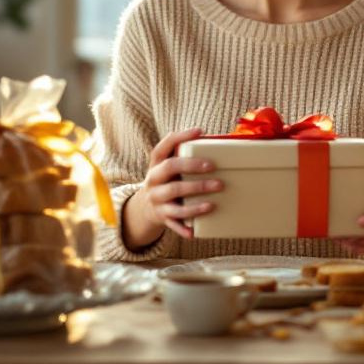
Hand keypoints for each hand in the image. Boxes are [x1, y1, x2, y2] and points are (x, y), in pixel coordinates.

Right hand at [123, 128, 221, 246]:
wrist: (145, 207)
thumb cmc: (167, 181)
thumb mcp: (168, 166)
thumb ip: (183, 154)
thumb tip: (218, 140)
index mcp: (156, 164)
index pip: (164, 146)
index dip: (181, 137)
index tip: (200, 131)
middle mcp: (153, 180)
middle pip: (170, 169)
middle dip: (192, 166)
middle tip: (213, 166)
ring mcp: (156, 200)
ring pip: (173, 200)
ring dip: (194, 202)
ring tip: (213, 203)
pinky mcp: (162, 217)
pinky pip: (173, 224)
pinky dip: (183, 229)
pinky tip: (194, 232)